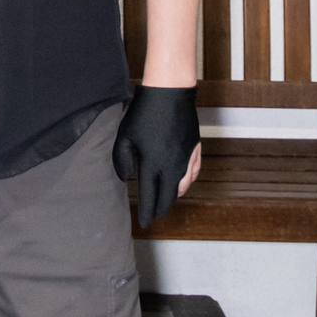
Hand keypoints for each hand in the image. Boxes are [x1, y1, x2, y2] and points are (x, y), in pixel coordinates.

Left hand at [113, 84, 201, 228]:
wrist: (170, 93)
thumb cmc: (144, 113)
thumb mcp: (124, 137)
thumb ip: (122, 160)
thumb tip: (126, 177)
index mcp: (152, 165)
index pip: (151, 197)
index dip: (148, 212)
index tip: (145, 222)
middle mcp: (172, 167)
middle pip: (169, 196)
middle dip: (161, 208)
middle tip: (155, 214)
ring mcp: (186, 159)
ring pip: (183, 187)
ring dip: (174, 196)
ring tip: (166, 200)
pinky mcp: (195, 150)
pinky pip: (193, 174)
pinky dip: (187, 183)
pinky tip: (183, 183)